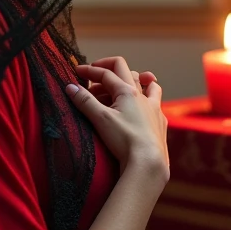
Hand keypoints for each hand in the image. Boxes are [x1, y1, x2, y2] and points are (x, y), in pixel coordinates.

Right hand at [65, 56, 168, 178]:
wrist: (148, 162)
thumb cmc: (125, 139)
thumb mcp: (100, 119)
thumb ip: (85, 101)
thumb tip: (70, 86)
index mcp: (127, 91)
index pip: (106, 74)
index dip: (89, 71)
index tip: (76, 71)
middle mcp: (143, 96)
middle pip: (126, 71)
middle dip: (108, 68)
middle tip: (95, 71)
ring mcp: (154, 108)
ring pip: (148, 83)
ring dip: (136, 78)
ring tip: (125, 82)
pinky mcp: (160, 122)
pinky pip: (156, 102)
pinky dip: (148, 98)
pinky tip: (143, 106)